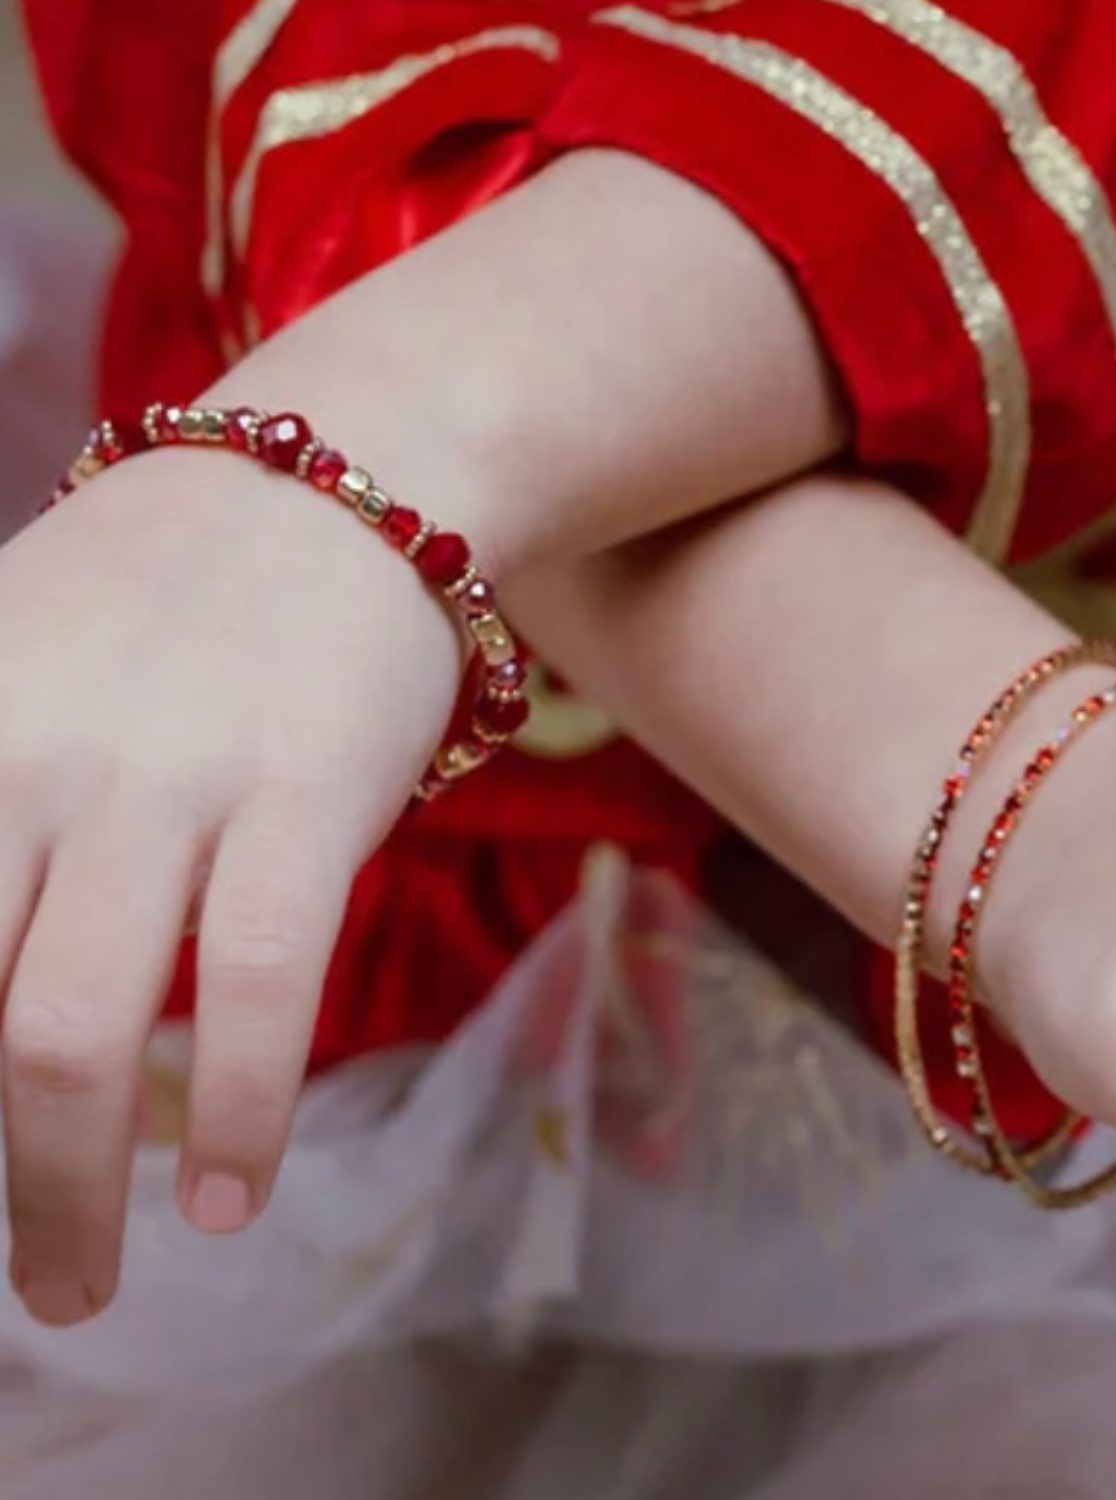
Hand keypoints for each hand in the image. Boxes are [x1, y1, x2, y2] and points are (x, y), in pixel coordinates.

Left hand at [0, 445, 459, 1324]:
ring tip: (76, 1288)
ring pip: (76, 1031)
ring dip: (66, 1197)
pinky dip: (243, 1115)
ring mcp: (171, 775)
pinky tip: (235, 1201)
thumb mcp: (12, 654)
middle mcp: (26, 752)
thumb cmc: (175, 582)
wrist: (352, 473)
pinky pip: (261, 988)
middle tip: (19, 1286)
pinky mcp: (307, 794)